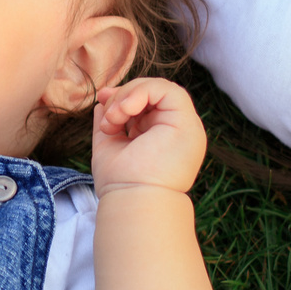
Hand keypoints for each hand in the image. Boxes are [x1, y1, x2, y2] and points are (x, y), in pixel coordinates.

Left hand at [91, 77, 203, 194]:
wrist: (133, 201)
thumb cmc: (120, 182)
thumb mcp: (109, 144)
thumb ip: (109, 120)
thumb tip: (102, 99)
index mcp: (161, 136)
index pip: (146, 103)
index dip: (123, 96)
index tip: (102, 101)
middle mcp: (176, 131)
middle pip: (152, 94)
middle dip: (124, 95)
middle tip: (108, 115)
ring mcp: (185, 127)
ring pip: (160, 88)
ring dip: (130, 95)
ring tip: (115, 118)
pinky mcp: (187, 123)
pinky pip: (167, 90)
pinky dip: (141, 92)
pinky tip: (124, 110)